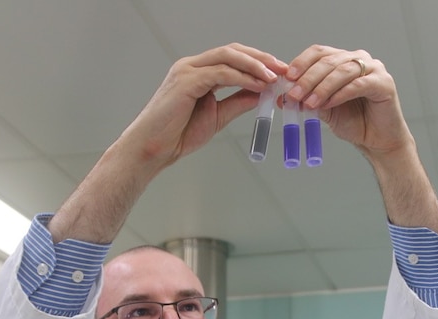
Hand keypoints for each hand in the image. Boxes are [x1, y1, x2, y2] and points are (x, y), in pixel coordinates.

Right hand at [122, 43, 287, 171]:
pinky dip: (242, 77)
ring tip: (274, 76)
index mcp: (199, 72)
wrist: (154, 148)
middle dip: (261, 58)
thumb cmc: (178, 134)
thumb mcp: (218, 116)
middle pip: (233, 50)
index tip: (280, 73)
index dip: (258, 62)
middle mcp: (192, 66)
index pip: (233, 58)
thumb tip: (261, 94)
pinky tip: (258, 85)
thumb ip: (238, 102)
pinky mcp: (186, 80)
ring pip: (228, 56)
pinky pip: (220, 73)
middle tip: (283, 69)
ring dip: (255, 65)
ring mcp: (188, 70)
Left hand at [284, 45, 412, 159]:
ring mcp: (373, 69)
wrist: (376, 141)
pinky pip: (358, 84)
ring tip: (309, 103)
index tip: (287, 78)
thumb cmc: (355, 123)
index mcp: (343, 60)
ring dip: (322, 87)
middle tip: (294, 94)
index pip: (319, 52)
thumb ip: (307, 99)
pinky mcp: (384, 83)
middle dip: (308, 78)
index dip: (301, 63)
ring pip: (342, 71)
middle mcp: (359, 59)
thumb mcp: (324, 110)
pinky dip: (340, 94)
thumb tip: (283, 97)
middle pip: (329, 60)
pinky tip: (328, 104)